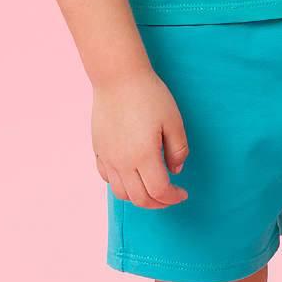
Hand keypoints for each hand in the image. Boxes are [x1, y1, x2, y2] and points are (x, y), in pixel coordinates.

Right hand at [92, 69, 190, 206]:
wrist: (118, 78)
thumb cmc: (149, 96)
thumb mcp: (174, 121)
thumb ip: (178, 150)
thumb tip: (175, 170)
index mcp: (144, 156)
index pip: (159, 191)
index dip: (173, 197)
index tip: (183, 193)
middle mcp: (123, 162)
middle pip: (139, 198)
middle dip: (158, 203)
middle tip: (170, 197)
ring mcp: (108, 157)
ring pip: (121, 192)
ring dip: (138, 197)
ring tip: (152, 189)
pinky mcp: (99, 149)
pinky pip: (107, 177)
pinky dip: (121, 184)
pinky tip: (132, 175)